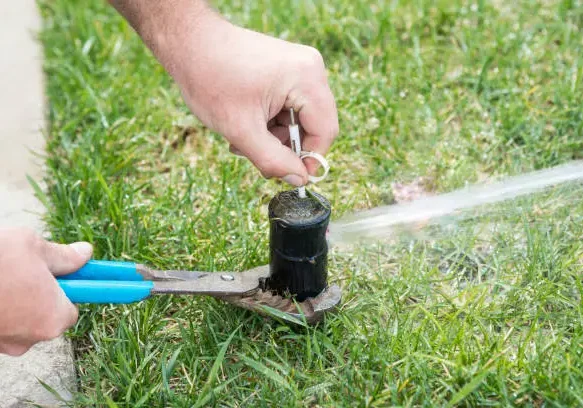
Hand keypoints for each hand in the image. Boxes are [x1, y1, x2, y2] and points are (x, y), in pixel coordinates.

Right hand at [0, 228, 92, 355]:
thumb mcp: (36, 248)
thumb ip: (65, 256)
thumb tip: (86, 254)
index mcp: (53, 317)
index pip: (73, 308)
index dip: (73, 291)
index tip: (88, 286)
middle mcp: (31, 338)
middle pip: (47, 316)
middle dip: (42, 294)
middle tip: (30, 269)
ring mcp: (4, 343)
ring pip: (22, 319)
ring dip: (18, 300)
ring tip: (5, 275)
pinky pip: (2, 321)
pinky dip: (1, 306)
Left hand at [174, 19, 338, 185]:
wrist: (189, 41)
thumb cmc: (210, 78)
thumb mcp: (241, 129)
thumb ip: (272, 159)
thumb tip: (299, 179)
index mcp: (306, 78)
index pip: (324, 130)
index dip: (310, 159)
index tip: (290, 176)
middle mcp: (310, 69)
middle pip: (313, 125)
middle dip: (284, 146)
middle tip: (254, 155)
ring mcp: (299, 67)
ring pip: (299, 119)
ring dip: (273, 136)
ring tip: (241, 138)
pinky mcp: (287, 69)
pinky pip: (289, 106)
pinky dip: (269, 121)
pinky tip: (245, 122)